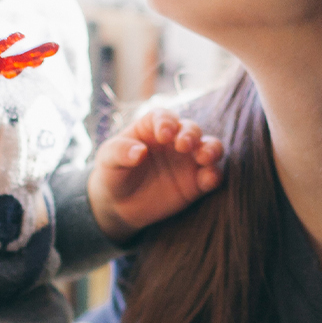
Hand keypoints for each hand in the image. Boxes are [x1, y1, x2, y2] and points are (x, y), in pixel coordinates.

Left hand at [88, 109, 224, 242]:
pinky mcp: (196, 183)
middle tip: (183, 146)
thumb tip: (139, 152)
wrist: (119, 205)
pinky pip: (212, 175)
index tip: (163, 135)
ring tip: (204, 158)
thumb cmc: (113, 173)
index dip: (166, 122)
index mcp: (152, 127)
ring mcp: (188, 160)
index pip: (164, 117)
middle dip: (190, 135)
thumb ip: (120, 152)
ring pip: (210, 147)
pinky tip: (208, 180)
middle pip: (190, 129)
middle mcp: (174, 140)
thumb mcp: (108, 160)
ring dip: (211, 149)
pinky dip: (214, 175)